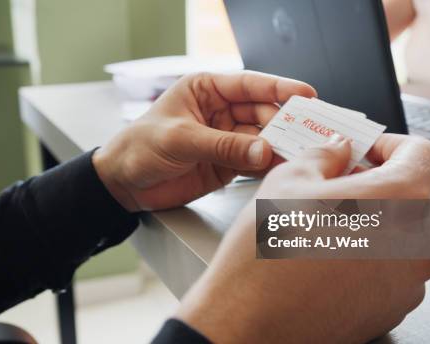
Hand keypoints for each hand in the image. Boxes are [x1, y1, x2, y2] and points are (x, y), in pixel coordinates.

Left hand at [93, 72, 314, 210]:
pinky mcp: (227, 164)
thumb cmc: (138, 147)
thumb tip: (263, 150)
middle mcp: (220, 112)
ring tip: (300, 155)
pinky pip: (254, 162)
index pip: (249, 85)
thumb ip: (223, 146)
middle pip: (262, 113)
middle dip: (284, 124)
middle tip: (306, 135)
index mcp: (206, 90)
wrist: (123, 184)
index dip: (279, 88)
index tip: (306, 95)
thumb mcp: (180, 139)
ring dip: (280, 147)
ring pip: (262, 139)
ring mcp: (226, 139)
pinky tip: (281, 169)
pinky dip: (268, 167)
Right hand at [176, 134, 429, 342]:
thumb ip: (324, 156)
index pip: (424, 154)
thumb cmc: (265, 257)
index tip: (368, 151)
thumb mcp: (287, 181)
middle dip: (401, 180)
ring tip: (343, 217)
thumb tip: (336, 151)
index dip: (393, 145)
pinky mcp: (393, 308)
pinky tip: (339, 251)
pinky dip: (382, 253)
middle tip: (359, 179)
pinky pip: (402, 269)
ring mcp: (409, 282)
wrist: (250, 320)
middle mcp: (416, 243)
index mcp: (398, 200)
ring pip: (419, 235)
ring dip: (392, 218)